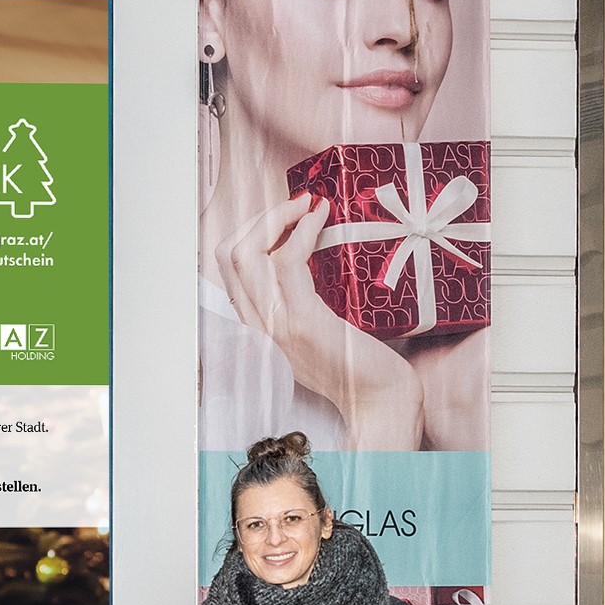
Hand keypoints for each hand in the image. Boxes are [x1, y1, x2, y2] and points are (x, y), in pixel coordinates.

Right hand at [216, 193, 424, 449]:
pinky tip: (321, 220)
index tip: (283, 217)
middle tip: (295, 204)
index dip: (250, 232)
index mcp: (256, 327)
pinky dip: (302, 231)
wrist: (377, 399)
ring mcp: (275, 325)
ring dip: (279, 217)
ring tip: (308, 205)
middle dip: (260, 218)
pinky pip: (287, 261)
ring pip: (247, 254)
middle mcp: (256, 326)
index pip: (227, 269)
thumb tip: (302, 257)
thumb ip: (297, 303)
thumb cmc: (357, 364)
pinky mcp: (303, 321)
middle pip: (229, 255)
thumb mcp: (314, 331)